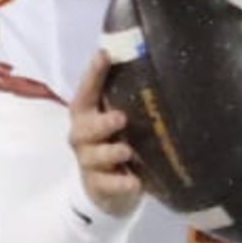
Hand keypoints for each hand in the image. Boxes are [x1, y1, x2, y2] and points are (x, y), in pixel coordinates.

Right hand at [69, 51, 145, 216]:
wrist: (108, 187)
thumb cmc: (116, 141)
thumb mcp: (121, 118)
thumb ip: (128, 98)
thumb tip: (157, 62)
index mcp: (88, 115)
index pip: (86, 92)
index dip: (93, 74)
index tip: (104, 55)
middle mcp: (84, 136)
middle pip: (84, 128)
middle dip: (101, 123)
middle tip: (121, 118)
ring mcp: (89, 162)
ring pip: (93, 157)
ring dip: (110, 152)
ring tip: (127, 151)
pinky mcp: (98, 185)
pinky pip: (106, 185)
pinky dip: (119, 184)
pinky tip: (134, 183)